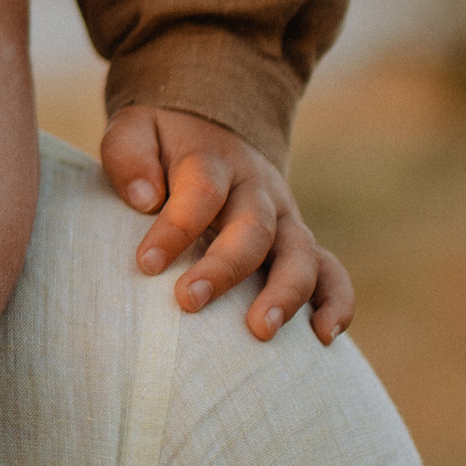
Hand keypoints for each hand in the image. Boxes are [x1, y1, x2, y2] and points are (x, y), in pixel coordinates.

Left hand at [98, 105, 352, 343]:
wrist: (207, 129)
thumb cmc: (160, 143)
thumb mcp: (133, 131)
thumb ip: (129, 156)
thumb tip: (144, 197)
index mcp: (213, 160)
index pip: (202, 191)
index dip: (175, 228)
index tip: (145, 263)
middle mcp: (257, 189)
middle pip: (253, 227)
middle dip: (224, 268)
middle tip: (188, 302)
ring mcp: (284, 217)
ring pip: (300, 253)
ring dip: (285, 293)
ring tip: (260, 331)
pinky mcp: (298, 243)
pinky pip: (330, 271)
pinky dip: (336, 302)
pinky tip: (323, 337)